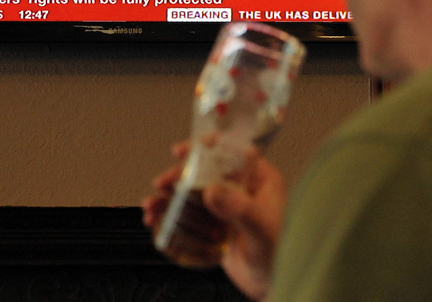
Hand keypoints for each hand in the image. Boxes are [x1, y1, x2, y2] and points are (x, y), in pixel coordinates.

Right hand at [142, 142, 285, 301]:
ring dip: (168, 197)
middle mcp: (241, 189)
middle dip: (178, 176)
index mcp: (259, 179)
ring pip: (192, 193)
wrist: (274, 284)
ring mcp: (226, 207)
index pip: (229, 153)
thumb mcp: (262, 230)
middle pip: (204, 171)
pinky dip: (170, 216)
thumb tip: (213, 190)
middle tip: (161, 185)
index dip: (204, 148)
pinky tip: (155, 220)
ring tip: (151, 207)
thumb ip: (240, 210)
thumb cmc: (280, 255)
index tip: (180, 151)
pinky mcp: (214, 225)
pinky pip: (189, 215)